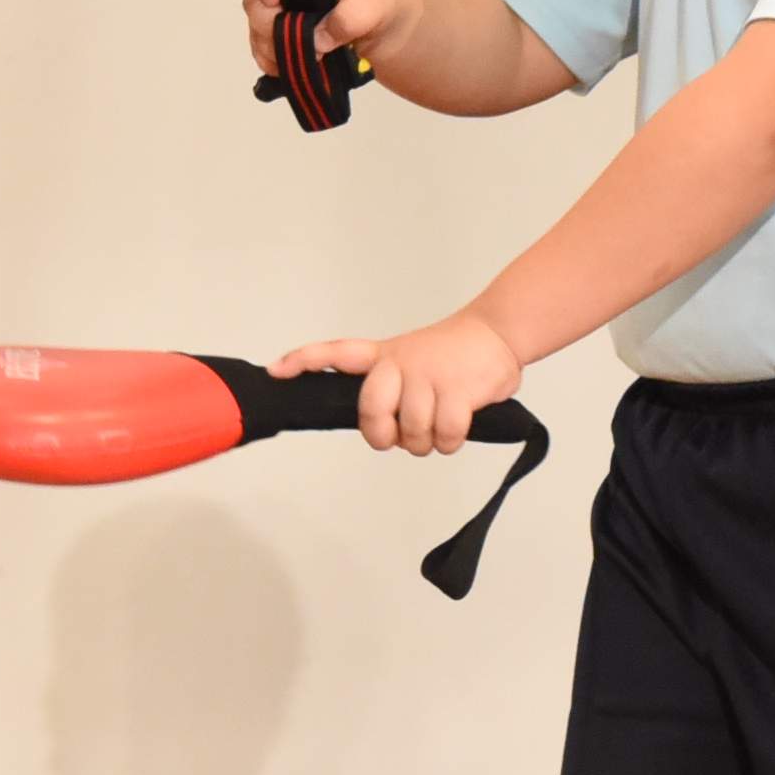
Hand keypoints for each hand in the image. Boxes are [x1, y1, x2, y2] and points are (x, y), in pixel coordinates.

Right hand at [240, 0, 413, 84]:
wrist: (385, 24)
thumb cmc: (376, 1)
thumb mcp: (370, 4)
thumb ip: (346, 19)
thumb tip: (316, 42)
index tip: (275, 1)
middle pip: (253, 5)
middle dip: (267, 26)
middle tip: (291, 39)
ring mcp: (282, 16)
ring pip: (256, 32)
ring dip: (269, 49)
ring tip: (294, 58)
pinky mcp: (284, 40)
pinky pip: (263, 53)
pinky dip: (271, 63)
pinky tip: (287, 68)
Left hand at [281, 314, 523, 453]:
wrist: (498, 333)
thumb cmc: (454, 356)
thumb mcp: (412, 361)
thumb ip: (391, 390)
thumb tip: (383, 431)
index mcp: (384, 356)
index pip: (335, 353)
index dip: (303, 361)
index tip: (276, 371)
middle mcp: (400, 363)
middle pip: (372, 415)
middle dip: (386, 436)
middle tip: (402, 435)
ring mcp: (427, 375)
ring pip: (413, 433)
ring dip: (429, 441)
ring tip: (442, 420)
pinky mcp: (456, 390)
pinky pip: (445, 436)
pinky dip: (452, 441)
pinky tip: (460, 424)